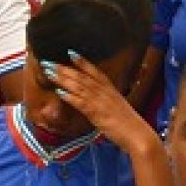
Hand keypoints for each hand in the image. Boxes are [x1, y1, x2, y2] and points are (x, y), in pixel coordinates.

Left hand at [44, 54, 158, 154]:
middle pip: (81, 76)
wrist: (137, 133)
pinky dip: (69, 96)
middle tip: (48, 61)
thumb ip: (105, 100)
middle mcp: (104, 91)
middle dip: (64, 68)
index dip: (82, 61)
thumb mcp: (116, 106)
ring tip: (49, 72)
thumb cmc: (127, 122)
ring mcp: (100, 101)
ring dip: (62, 78)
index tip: (70, 52)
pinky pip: (80, 102)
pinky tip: (59, 92)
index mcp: (110, 88)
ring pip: (78, 86)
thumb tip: (93, 98)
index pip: (94, 71)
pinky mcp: (96, 113)